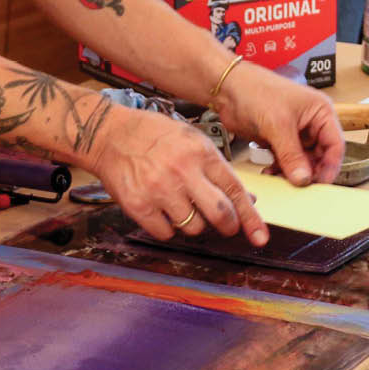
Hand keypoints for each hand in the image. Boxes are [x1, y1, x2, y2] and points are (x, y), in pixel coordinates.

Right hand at [89, 107, 267, 245]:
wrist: (109, 134)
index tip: (259, 235)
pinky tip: (162, 209)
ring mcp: (159, 189)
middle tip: (225, 226)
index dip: (250, 217)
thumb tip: (243, 198)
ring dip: (193, 223)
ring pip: (193, 227)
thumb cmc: (151, 134)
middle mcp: (181, 171)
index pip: (235, 191)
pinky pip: (165, 232)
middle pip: (219, 215)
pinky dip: (167, 227)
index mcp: (199, 152)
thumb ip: (217, 168)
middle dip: (228, 226)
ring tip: (181, 205)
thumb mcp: (190, 140)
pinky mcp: (138, 205)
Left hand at [212, 61, 343, 186]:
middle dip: (310, 172)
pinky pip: (286, 161)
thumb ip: (291, 155)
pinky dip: (280, 170)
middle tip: (300, 187)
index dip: (330, 166)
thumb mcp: (278, 124)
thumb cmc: (255, 90)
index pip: (335, 145)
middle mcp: (310, 123)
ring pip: (302, 162)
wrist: (226, 88)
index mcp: (320, 112)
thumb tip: (303, 179)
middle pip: (320, 156)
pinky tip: (271, 174)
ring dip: (293, 174)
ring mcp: (294, 133)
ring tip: (282, 181)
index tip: (320, 183)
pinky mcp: (277, 140)